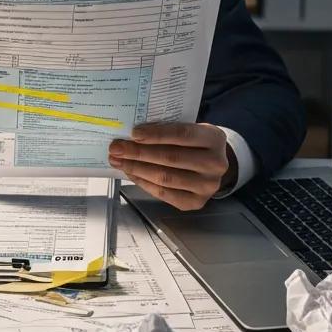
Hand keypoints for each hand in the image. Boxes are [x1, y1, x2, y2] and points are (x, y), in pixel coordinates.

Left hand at [108, 122, 234, 211]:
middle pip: (171, 158)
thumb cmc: (195, 143)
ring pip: (165, 177)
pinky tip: (131, 173)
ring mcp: (207, 186)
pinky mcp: (195, 202)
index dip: (156, 134)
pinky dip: (143, 182)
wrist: (212, 165)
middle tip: (116, 148)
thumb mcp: (190, 129)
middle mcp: (215, 164)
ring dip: (136, 168)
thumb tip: (132, 135)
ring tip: (118, 161)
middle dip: (139, 153)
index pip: (182, 134)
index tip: (133, 133)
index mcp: (214, 138)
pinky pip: (163, 193)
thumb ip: (168, 129)